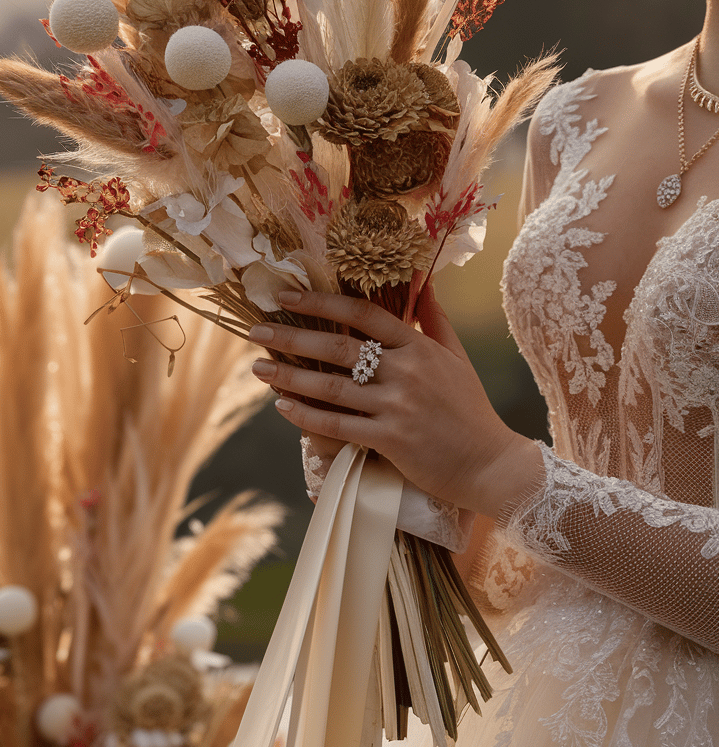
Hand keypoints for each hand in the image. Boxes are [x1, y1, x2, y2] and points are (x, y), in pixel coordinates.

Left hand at [249, 287, 541, 517]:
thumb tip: (423, 282)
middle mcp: (407, 372)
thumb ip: (433, 320)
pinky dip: (307, 416)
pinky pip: (338, 425)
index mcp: (420, 347)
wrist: (490, 464)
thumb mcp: (457, 358)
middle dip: (292, 336)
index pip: (364, 314)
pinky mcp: (391, 440)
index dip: (321, 302)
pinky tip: (283, 407)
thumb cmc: (470, 410)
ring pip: (331, 386)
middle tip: (256, 331)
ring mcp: (398, 406)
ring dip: (289, 377)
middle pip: (339, 347)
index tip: (287, 297)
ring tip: (257, 369)